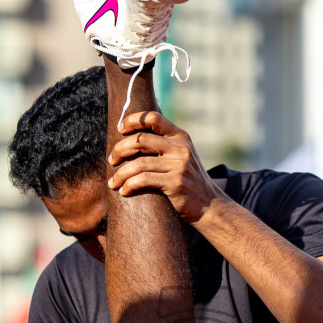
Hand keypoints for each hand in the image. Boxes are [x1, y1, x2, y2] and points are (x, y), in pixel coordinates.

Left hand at [108, 111, 227, 224]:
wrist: (209, 205)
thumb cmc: (189, 181)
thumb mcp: (182, 157)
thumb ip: (164, 145)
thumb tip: (132, 138)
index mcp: (180, 136)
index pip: (153, 118)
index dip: (133, 120)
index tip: (120, 129)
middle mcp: (180, 148)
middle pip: (141, 139)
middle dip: (120, 149)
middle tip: (112, 160)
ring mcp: (179, 165)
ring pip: (139, 163)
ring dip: (120, 173)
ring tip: (113, 182)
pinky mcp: (175, 183)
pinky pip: (144, 180)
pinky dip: (129, 185)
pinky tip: (124, 191)